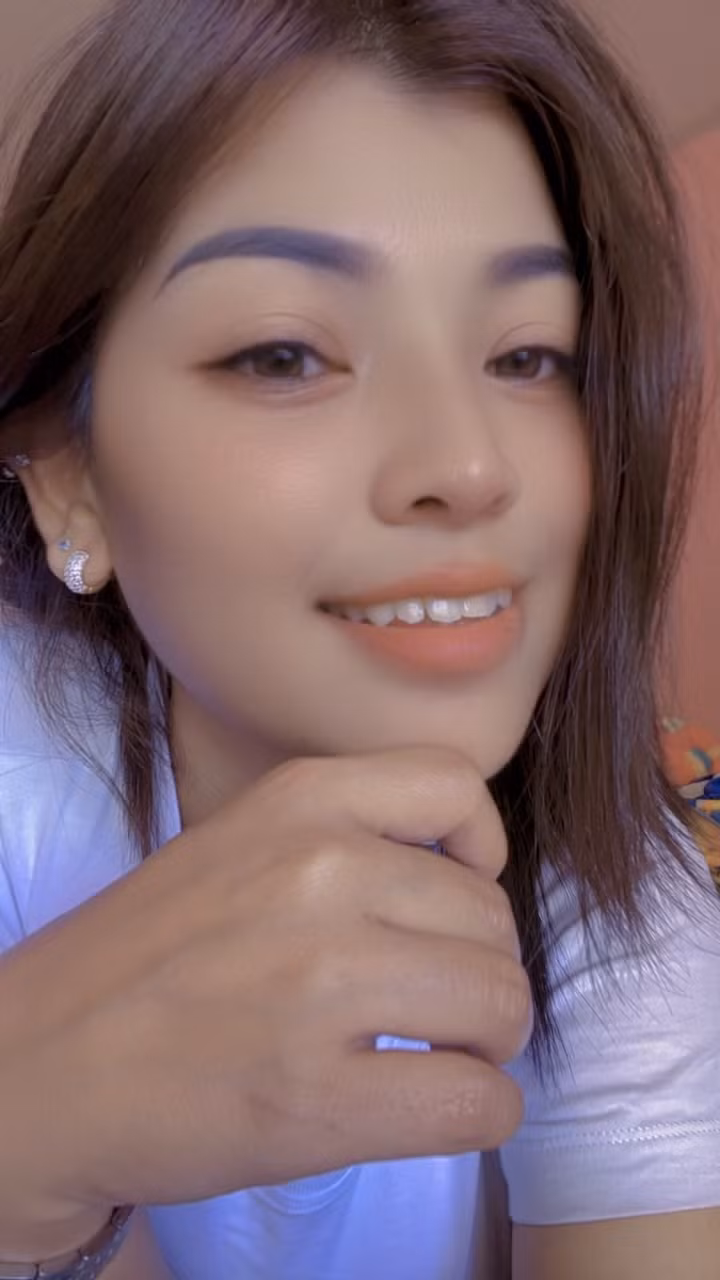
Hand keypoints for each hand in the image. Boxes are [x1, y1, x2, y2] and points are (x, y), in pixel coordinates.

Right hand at [0, 747, 529, 1241]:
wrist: (39, 1065)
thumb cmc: (146, 958)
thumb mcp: (238, 844)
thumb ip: (343, 836)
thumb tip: (469, 872)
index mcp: (299, 801)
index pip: (457, 789)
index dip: (479, 850)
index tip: (452, 896)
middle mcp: (320, 874)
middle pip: (492, 916)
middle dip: (478, 967)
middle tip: (431, 1004)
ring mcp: (320, 984)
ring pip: (501, 1002)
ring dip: (484, 1039)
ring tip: (435, 1052)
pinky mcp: (317, 1098)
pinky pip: (478, 1101)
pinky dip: (478, 1110)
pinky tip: (430, 1106)